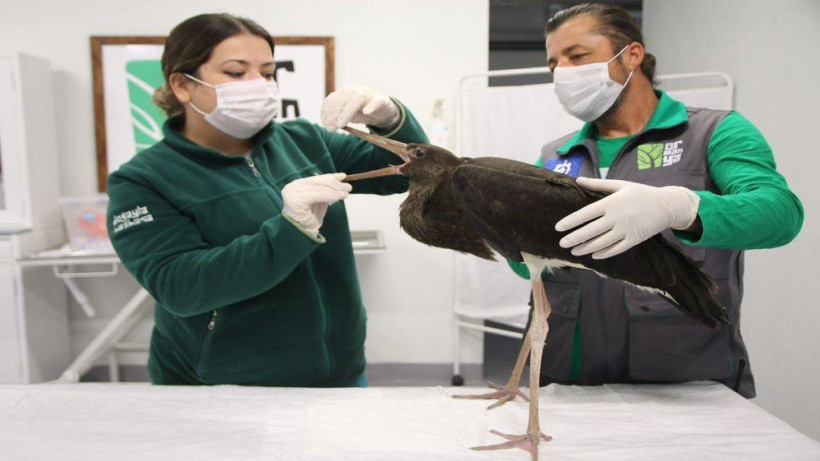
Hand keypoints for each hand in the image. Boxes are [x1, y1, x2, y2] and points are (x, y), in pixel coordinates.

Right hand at [282, 173, 351, 236]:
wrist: (302, 231)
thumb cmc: (310, 217)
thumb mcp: (319, 200)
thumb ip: (325, 191)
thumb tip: (339, 182)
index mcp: (298, 185)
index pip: (316, 179)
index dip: (330, 177)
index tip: (342, 176)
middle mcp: (293, 186)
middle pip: (318, 182)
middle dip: (334, 184)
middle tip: (348, 186)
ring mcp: (293, 192)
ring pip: (319, 188)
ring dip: (334, 190)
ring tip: (345, 192)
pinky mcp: (296, 200)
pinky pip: (317, 195)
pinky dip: (330, 196)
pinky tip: (339, 196)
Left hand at [321, 85, 399, 130]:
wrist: (382, 110)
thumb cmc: (361, 112)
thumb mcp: (347, 116)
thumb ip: (337, 120)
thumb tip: (328, 126)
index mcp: (344, 93)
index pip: (332, 99)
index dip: (326, 111)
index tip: (324, 123)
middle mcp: (354, 91)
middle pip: (342, 98)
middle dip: (334, 113)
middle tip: (331, 126)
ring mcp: (368, 94)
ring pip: (357, 99)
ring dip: (347, 111)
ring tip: (340, 124)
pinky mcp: (382, 100)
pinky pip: (377, 101)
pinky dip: (371, 105)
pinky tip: (366, 112)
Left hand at [555, 177, 699, 258]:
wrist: (666, 204)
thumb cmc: (641, 193)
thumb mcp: (620, 185)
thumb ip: (598, 184)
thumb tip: (578, 179)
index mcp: (611, 202)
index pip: (586, 214)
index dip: (571, 221)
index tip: (558, 228)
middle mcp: (616, 217)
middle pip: (591, 231)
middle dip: (574, 238)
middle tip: (562, 244)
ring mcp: (626, 230)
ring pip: (601, 242)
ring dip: (586, 248)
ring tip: (574, 251)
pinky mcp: (634, 239)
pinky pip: (616, 249)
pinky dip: (604, 253)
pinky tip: (594, 255)